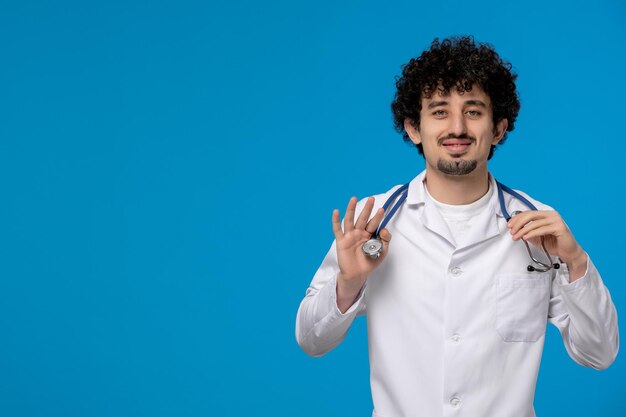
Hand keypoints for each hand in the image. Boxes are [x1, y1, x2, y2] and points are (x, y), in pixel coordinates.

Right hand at [332, 196, 390, 310]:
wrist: (357, 275)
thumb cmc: (369, 263)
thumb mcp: (382, 252)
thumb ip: (385, 241)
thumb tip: (384, 229)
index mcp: (368, 235)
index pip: (374, 224)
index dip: (378, 217)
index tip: (382, 210)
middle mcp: (359, 233)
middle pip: (363, 218)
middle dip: (367, 209)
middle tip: (371, 199)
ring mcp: (350, 236)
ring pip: (350, 220)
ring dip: (351, 209)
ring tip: (354, 198)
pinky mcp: (341, 241)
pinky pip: (337, 230)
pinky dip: (335, 221)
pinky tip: (336, 212)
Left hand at [507, 210, 586, 278]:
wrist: (568, 253)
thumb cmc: (554, 244)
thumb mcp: (537, 237)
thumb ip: (527, 231)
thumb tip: (514, 229)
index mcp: (546, 214)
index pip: (528, 213)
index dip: (517, 218)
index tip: (509, 225)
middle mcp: (552, 215)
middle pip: (530, 215)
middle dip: (518, 223)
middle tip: (511, 231)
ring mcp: (556, 220)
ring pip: (534, 223)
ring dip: (522, 230)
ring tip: (515, 237)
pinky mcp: (559, 227)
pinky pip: (541, 230)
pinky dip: (531, 233)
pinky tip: (525, 237)